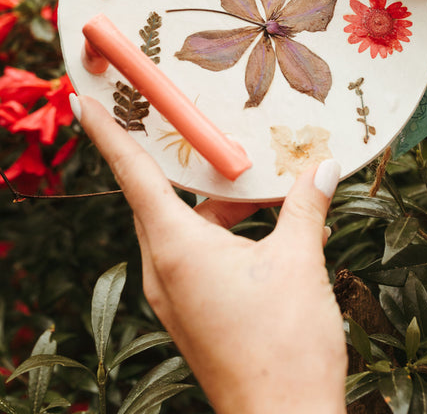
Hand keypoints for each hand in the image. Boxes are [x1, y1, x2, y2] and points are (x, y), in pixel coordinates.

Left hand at [73, 95, 346, 413]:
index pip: (133, 174)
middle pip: (161, 198)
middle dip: (187, 165)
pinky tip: (275, 233)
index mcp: (178, 248)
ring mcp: (177, 297)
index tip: (84, 103)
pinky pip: (199, 257)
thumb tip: (321, 167)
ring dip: (222, 206)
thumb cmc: (286, 345)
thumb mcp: (301, 262)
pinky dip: (227, 236)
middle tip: (202, 130)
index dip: (108, 134)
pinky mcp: (194, 316)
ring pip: (186, 228)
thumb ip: (305, 208)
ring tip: (267, 192)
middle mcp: (166, 270)